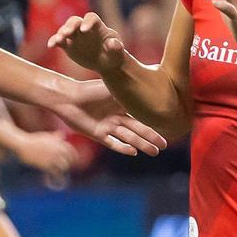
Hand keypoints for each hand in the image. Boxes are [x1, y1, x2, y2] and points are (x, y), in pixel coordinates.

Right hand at [11, 131, 76, 177]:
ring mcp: (53, 158)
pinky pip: (55, 173)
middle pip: (68, 159)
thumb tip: (62, 134)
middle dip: (68, 164)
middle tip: (65, 168)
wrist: (23, 145)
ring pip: (63, 166)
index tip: (74, 161)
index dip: (74, 156)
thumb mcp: (46, 136)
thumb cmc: (33, 140)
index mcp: (59, 142)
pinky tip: (56, 180)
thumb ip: (55, 136)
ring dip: (63, 170)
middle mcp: (58, 150)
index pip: (71, 150)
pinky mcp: (47, 165)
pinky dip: (57, 177)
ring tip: (60, 174)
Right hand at [47, 12, 126, 72]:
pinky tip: (51, 45)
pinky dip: (54, 41)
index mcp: (98, 27)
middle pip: (75, 21)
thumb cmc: (114, 55)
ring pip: (65, 29)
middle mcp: (84, 28)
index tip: (85, 30)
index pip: (91, 18)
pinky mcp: (68, 45)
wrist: (106, 63)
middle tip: (66, 33)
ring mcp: (75, 36)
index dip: (88, 22)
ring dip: (61, 33)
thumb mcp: (117, 53)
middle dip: (70, 26)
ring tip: (58, 40)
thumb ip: (116, 47)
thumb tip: (112, 43)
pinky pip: (59, 41)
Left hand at [51, 79, 166, 156]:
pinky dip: (123, 147)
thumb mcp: (114, 87)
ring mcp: (108, 126)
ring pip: (128, 137)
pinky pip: (113, 143)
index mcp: (122, 104)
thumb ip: (131, 90)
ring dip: (141, 144)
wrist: (68, 97)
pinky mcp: (98, 134)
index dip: (154, 122)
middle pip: (138, 129)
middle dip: (151, 137)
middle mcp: (117, 116)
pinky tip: (133, 152)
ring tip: (154, 152)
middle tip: (165, 145)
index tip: (168, 126)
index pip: (141, 115)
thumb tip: (151, 85)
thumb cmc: (91, 89)